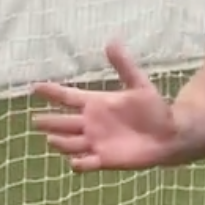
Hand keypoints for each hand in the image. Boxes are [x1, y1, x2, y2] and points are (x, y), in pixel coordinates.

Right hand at [31, 41, 178, 171]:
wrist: (169, 134)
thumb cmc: (153, 109)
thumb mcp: (139, 84)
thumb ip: (124, 66)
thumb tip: (111, 41)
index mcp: (96, 103)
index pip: (68, 96)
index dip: (52, 92)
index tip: (34, 87)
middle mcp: (91, 123)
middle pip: (64, 122)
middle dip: (50, 121)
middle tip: (34, 120)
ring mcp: (96, 142)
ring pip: (70, 142)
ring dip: (60, 142)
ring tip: (50, 139)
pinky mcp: (104, 159)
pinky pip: (87, 163)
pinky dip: (79, 164)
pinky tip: (73, 162)